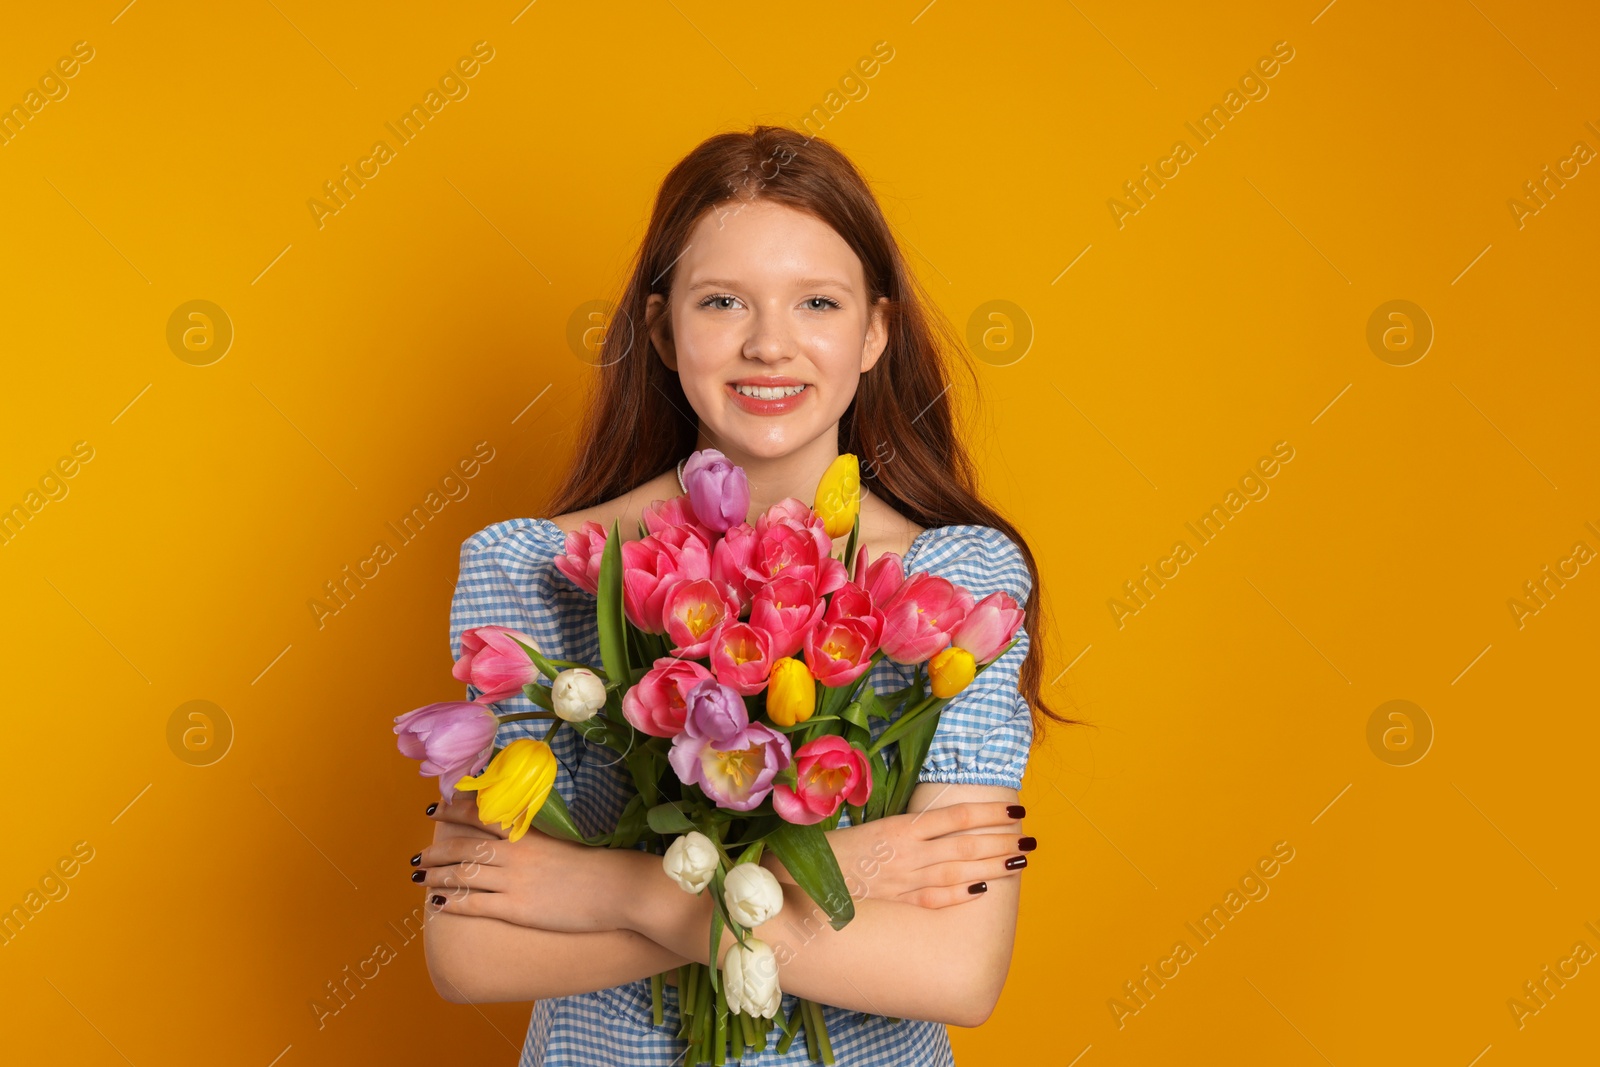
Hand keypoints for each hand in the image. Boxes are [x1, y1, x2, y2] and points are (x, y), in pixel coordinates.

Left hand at [415, 792, 630, 932]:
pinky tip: (437, 904)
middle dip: (437, 850)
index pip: (482, 816)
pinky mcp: (516, 908)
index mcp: (527, 834)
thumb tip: (513, 836)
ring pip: (463, 875)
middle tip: (418, 855)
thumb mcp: (561, 841)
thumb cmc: (595, 866)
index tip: (435, 809)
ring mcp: (513, 881)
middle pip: (464, 847)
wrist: (616, 889)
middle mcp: (515, 854)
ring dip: (436, 876)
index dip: (455, 812)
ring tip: (419, 878)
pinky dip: (452, 902)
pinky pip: (474, 904)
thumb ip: (534, 837)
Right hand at [760, 801, 1034, 909]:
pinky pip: (936, 898)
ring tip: (1022, 858)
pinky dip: (962, 893)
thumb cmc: (828, 848)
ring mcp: (902, 880)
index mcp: (898, 826)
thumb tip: (936, 820)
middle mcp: (905, 852)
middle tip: (1032, 836)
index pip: (955, 815)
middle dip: (1002, 839)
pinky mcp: (896, 902)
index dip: (988, 813)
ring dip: (994, 865)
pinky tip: (985, 889)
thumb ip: (902, 826)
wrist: (795, 880)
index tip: (1016, 808)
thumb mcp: (866, 825)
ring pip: (959, 870)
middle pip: (965, 844)